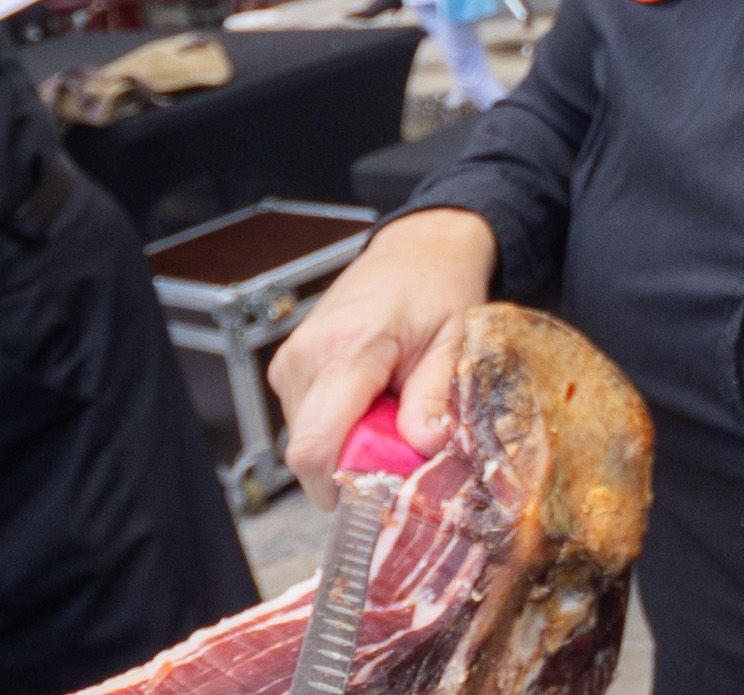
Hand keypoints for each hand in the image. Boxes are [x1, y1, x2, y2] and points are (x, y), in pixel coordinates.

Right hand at [270, 207, 496, 505]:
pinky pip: (308, 422)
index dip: (340, 487)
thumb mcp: (455, 341)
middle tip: (403, 442)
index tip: (381, 494)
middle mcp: (305, 357)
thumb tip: (424, 449)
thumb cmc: (438, 290)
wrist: (416, 250)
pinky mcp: (288, 369)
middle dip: (356, 465)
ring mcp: (290, 363)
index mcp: (347, 349)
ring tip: (391, 409)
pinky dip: (341, 425)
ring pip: (308, 441)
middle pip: (311, 452)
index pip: (315, 446)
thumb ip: (436, 396)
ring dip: (350, 443)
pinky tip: (372, 400)